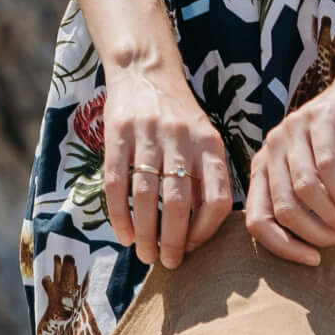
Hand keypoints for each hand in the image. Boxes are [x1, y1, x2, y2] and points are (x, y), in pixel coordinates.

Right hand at [100, 57, 233, 269]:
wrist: (146, 71)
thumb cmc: (180, 118)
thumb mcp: (205, 141)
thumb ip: (207, 179)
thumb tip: (200, 233)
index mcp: (210, 145)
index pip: (217, 199)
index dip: (207, 230)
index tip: (194, 247)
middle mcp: (181, 140)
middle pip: (179, 203)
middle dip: (173, 241)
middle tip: (168, 263)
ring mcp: (148, 135)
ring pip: (146, 196)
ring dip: (145, 232)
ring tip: (146, 254)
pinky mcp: (118, 133)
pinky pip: (116, 182)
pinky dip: (119, 214)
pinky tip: (124, 234)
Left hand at [246, 67, 334, 264]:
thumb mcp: (317, 179)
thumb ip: (307, 207)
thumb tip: (312, 253)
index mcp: (262, 167)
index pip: (257, 219)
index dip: (283, 247)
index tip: (313, 260)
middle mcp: (270, 148)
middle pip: (284, 208)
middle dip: (316, 233)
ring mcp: (292, 130)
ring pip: (305, 189)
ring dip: (333, 217)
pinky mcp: (319, 119)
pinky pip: (328, 167)